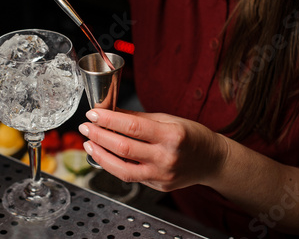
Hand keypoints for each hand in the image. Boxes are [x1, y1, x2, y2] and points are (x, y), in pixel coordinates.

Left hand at [79, 109, 228, 191]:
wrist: (212, 160)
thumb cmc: (191, 136)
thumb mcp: (168, 120)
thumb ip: (138, 119)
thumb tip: (110, 112)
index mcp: (172, 135)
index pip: (133, 127)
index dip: (109, 120)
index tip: (93, 114)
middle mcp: (167, 157)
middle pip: (124, 148)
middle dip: (99, 136)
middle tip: (86, 127)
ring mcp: (162, 175)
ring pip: (122, 169)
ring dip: (100, 155)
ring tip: (88, 143)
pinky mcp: (158, 186)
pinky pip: (130, 176)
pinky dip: (113, 165)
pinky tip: (104, 155)